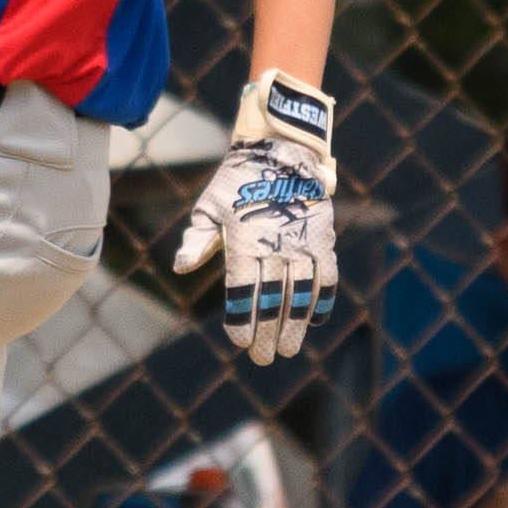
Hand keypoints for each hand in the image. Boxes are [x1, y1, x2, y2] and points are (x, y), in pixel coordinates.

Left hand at [168, 105, 340, 362]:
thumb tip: (181, 268)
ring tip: (289, 349)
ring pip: (301, 293)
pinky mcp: (323, 236)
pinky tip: (316, 320)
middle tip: (264, 358)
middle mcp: (275, 244)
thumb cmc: (236, 181)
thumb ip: (198, 239)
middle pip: (272, 299)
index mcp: (243, 239)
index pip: (243, 290)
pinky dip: (323, 298)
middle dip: (268, 333)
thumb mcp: (210, 206)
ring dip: (296, 324)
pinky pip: (327, 275)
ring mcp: (303, 241)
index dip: (242, 320)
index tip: (240, 344)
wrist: (280, 148)